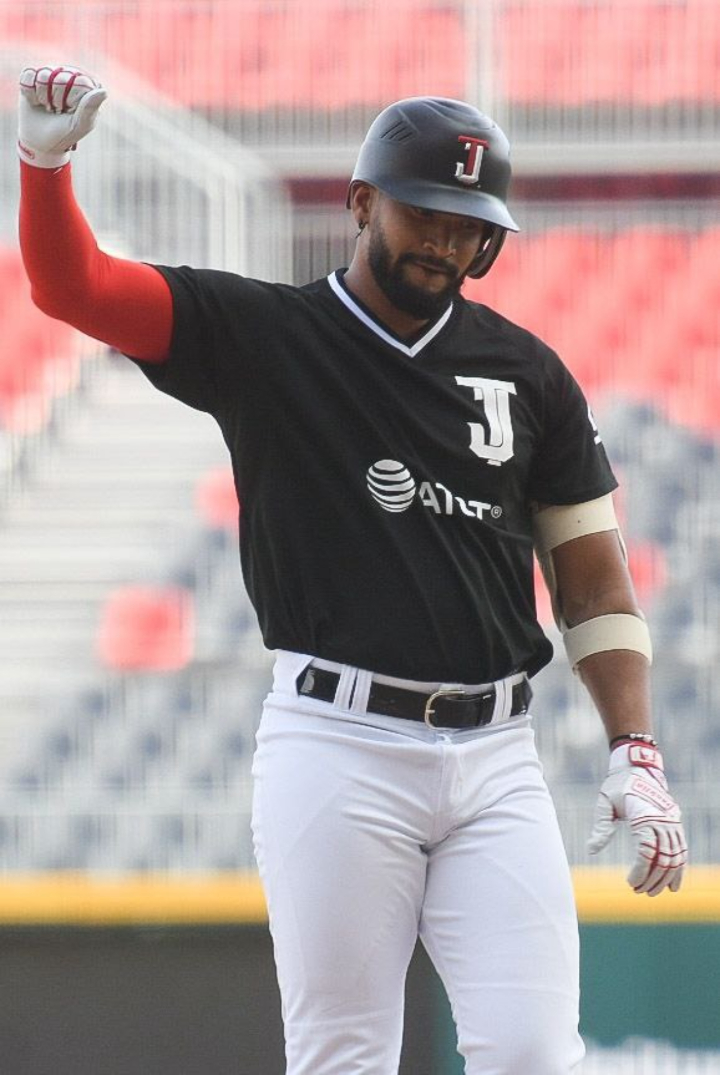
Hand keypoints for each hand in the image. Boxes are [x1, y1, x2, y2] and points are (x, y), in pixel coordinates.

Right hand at [18, 65, 106, 168]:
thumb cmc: (64, 134)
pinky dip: (29, 92)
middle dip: (55, 99)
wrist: (41, 142)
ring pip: (43, 75)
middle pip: (59, 77)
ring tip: (47, 107)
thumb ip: (90, 108)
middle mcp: (70, 76)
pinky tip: (35, 101)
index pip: (78, 82)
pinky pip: (28, 75)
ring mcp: (52, 74)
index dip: (70, 100)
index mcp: (87, 87)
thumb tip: (104, 91)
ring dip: (42, 97)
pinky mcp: (34, 75)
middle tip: (57, 111)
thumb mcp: (79, 125)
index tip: (69, 113)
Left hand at [588, 742, 686, 895]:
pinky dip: (679, 868)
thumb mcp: (605, 803)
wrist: (637, 768)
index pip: (647, 851)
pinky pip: (681, 850)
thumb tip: (591, 850)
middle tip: (639, 892)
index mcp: (644, 815)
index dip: (640, 871)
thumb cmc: (617, 786)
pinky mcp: (675, 823)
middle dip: (652, 879)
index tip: (630, 883)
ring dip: (666, 878)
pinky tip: (673, 885)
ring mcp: (671, 822)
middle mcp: (662, 820)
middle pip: (663, 858)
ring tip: (653, 892)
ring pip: (676, 857)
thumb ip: (601, 826)